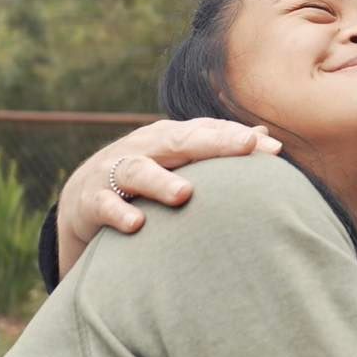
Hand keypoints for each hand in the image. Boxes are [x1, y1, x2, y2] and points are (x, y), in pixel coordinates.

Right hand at [55, 118, 282, 278]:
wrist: (83, 196)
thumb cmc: (148, 175)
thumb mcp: (181, 159)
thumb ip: (219, 147)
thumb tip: (267, 136)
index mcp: (171, 137)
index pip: (208, 132)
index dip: (239, 138)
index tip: (273, 149)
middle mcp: (145, 147)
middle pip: (180, 140)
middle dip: (214, 143)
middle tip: (246, 146)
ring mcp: (116, 171)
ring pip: (139, 170)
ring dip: (162, 182)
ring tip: (184, 194)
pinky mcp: (92, 200)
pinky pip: (105, 205)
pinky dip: (119, 212)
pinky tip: (136, 224)